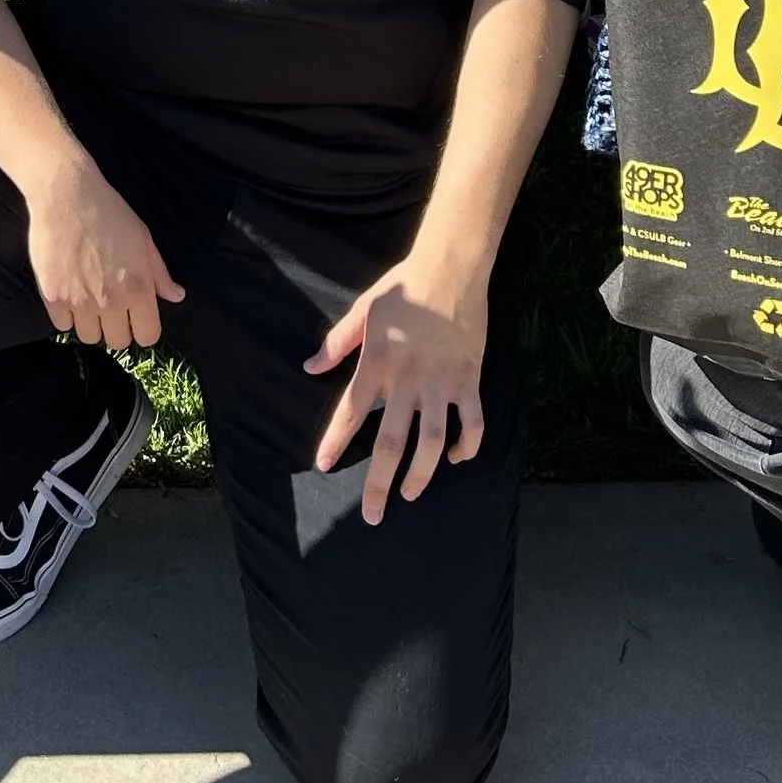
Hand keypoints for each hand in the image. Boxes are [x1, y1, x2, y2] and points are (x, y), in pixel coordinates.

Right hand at [26, 156, 183, 349]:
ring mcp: (80, 302)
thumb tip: (176, 295)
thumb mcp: (144, 239)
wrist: (66, 195)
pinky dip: (66, 316)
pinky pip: (62, 326)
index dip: (143, 329)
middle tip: (111, 308)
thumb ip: (160, 273)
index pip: (148, 337)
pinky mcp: (53, 297)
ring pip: (89, 338)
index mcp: (138, 289)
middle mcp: (111, 301)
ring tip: (88, 302)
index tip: (136, 318)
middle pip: (118, 343)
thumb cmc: (109, 212)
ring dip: (91, 324)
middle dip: (117, 329)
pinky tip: (69, 295)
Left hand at [305, 255, 487, 526]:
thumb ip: (337, 343)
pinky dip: (467, 445)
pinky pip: (472, 422)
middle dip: (379, 483)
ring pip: (432, 442)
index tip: (323, 466)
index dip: (336, 441)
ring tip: (410, 495)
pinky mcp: (469, 378)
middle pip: (391, 442)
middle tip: (372, 515)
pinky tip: (456, 458)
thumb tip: (309, 368)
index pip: (351, 411)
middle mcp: (407, 379)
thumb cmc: (404, 287)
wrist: (452, 267)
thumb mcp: (362, 311)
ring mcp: (441, 381)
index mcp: (377, 363)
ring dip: (422, 474)